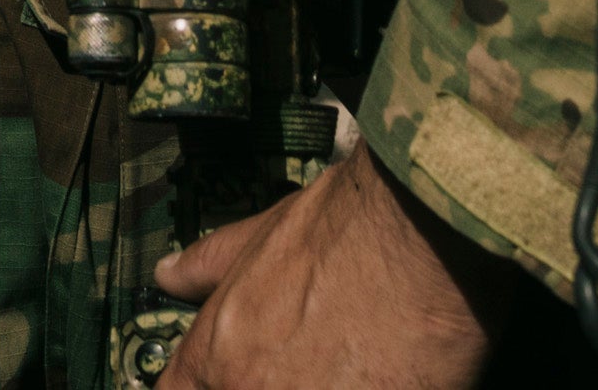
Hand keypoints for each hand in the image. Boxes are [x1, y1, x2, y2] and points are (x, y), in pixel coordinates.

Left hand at [156, 144, 516, 389]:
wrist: (426, 230)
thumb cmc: (350, 225)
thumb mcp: (266, 234)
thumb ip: (212, 265)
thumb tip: (171, 274)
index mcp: (220, 355)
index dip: (203, 386)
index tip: (228, 376)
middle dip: (273, 383)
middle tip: (307, 365)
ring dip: (323, 385)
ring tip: (351, 365)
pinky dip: (377, 388)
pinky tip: (387, 373)